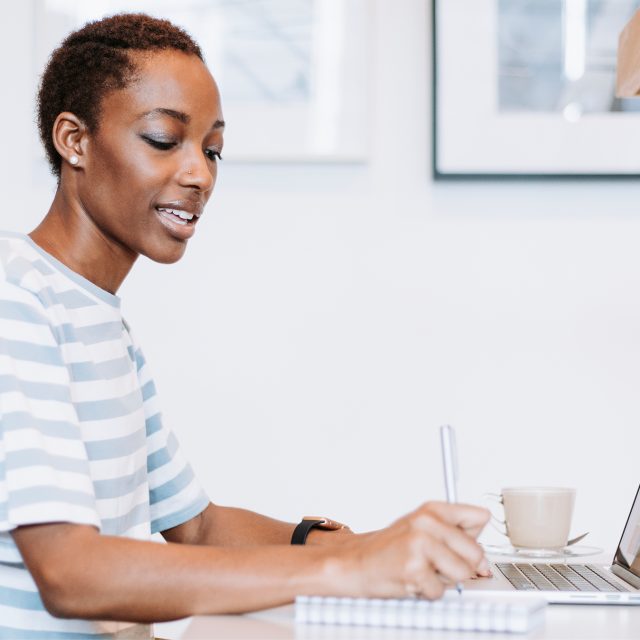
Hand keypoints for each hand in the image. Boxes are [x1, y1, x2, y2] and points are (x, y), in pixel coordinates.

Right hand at [339, 502, 489, 599]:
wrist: (357, 562)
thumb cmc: (390, 547)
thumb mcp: (422, 528)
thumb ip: (455, 536)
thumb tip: (483, 562)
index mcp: (432, 509)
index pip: (480, 517)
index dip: (475, 538)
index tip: (466, 548)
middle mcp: (427, 522)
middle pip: (476, 552)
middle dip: (462, 566)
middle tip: (439, 564)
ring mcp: (420, 544)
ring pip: (463, 574)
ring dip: (445, 580)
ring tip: (424, 570)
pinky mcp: (414, 568)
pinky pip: (441, 591)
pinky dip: (428, 592)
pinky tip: (413, 579)